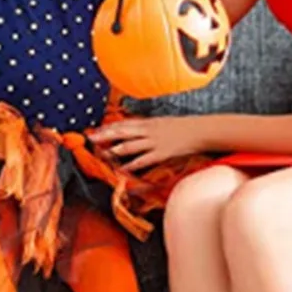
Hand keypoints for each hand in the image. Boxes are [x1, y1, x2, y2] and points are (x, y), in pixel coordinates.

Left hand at [88, 115, 204, 170]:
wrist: (200, 130)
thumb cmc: (182, 127)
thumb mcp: (162, 123)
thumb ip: (148, 127)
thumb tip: (135, 132)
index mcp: (148, 122)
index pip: (124, 123)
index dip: (108, 127)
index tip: (95, 130)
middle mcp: (149, 130)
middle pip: (122, 132)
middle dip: (105, 136)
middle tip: (91, 139)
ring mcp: (155, 141)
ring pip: (131, 145)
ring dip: (115, 150)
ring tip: (103, 154)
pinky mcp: (162, 153)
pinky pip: (144, 159)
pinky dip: (133, 164)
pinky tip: (123, 169)